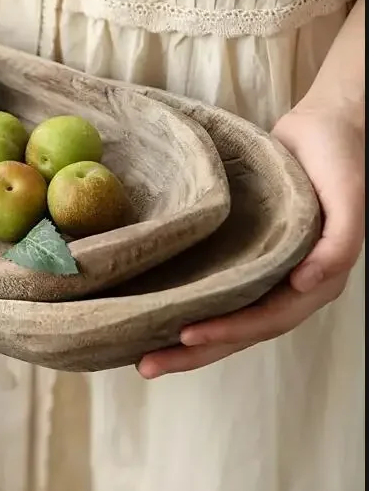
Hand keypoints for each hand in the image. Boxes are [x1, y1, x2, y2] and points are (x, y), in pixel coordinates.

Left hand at [137, 101, 364, 377]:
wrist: (327, 125)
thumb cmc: (341, 159)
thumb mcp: (349, 196)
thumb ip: (339, 244)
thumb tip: (306, 284)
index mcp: (313, 278)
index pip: (266, 318)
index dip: (228, 331)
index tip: (186, 335)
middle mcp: (286, 281)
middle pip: (239, 329)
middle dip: (195, 351)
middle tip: (147, 366)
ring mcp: (264, 268)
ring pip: (224, 312)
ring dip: (186, 336)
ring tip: (143, 352)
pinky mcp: (244, 249)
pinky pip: (216, 284)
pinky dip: (189, 301)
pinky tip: (157, 308)